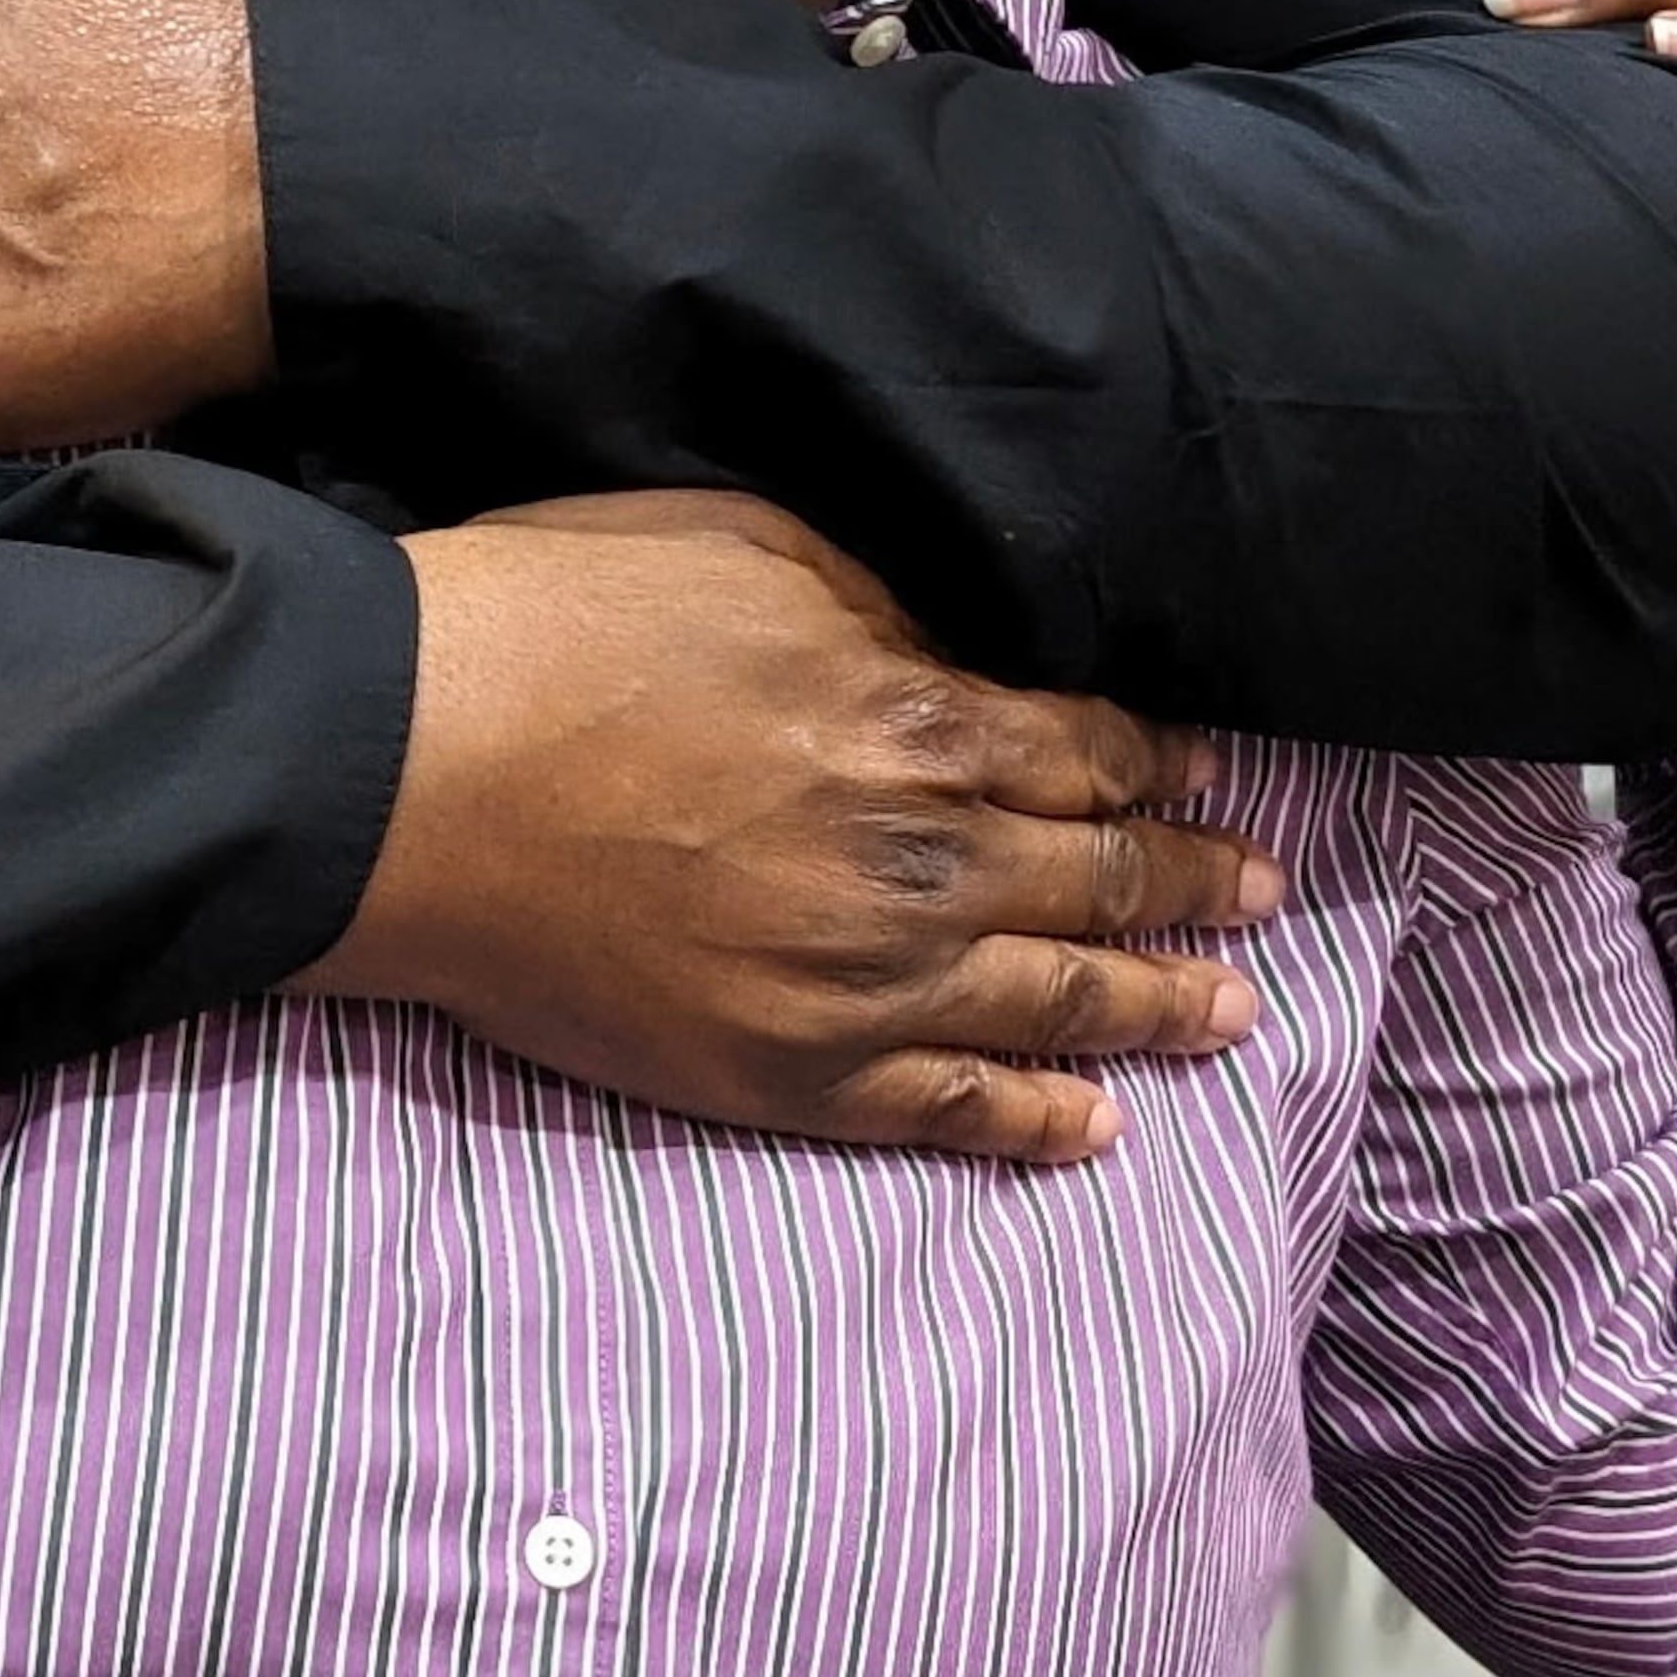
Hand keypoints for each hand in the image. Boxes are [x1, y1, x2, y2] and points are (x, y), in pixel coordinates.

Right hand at [307, 490, 1279, 1163]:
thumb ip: (884, 614)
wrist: (412, 771)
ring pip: (1051, 1005)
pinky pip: (947, 1111)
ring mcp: (856, 986)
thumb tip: (957, 663)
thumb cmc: (562, 625)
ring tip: (1230, 1010)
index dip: (1155, 762)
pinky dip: (1034, 1122)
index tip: (1206, 769)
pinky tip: (1095, 1127)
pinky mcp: (782, 1072)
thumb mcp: (749, 549)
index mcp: (915, 722)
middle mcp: (918, 865)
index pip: (1082, 755)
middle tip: (1264, 888)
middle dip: (1193, 883)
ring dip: (1154, 1004)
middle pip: (1096, 882)